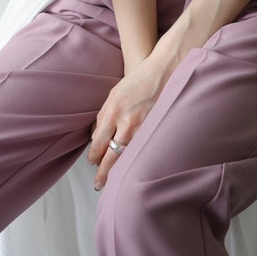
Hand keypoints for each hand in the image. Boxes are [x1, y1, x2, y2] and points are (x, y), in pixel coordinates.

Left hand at [88, 54, 168, 189]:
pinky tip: (136, 167)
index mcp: (112, 111)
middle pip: (110, 156)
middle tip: (99, 184)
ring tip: (116, 181)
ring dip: (119, 170)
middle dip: (103, 173)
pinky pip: (143, 149)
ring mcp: (142, 127)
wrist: (164, 71)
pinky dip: (137, 160)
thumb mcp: (115, 93)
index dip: (94, 156)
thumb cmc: (138, 80)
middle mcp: (126, 122)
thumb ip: (104, 115)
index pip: (98, 143)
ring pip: (127, 157)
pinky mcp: (155, 128)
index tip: (93, 162)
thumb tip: (97, 136)